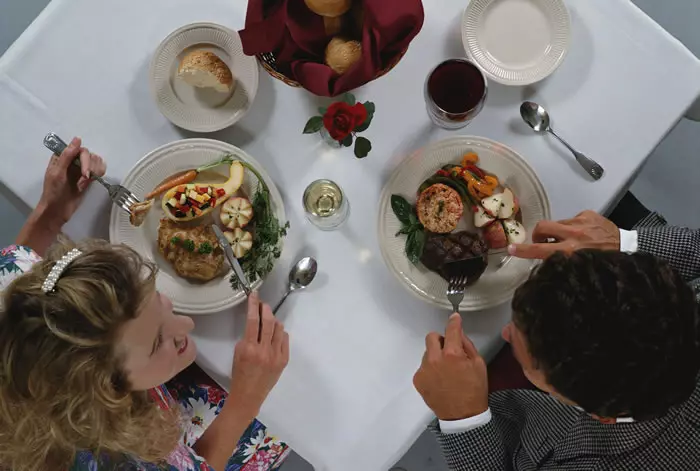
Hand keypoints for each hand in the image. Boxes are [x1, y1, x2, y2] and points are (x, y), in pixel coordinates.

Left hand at [39, 137, 106, 227]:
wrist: (57, 210)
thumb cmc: (53, 192)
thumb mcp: (57, 173)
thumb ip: (67, 155)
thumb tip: (78, 139)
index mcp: (62, 157)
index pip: (80, 149)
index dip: (85, 159)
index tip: (85, 173)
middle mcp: (73, 161)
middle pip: (90, 155)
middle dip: (90, 168)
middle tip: (84, 179)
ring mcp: (81, 169)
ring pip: (97, 162)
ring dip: (94, 172)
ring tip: (85, 182)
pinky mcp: (88, 178)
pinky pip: (99, 170)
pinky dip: (98, 175)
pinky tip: (91, 182)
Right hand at [227, 292, 289, 419]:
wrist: (249, 396)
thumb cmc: (239, 374)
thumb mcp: (237, 354)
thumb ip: (247, 338)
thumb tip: (256, 324)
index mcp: (249, 348)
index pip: (252, 321)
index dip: (253, 305)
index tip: (254, 295)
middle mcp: (264, 350)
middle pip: (268, 322)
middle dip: (265, 309)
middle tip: (262, 304)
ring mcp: (276, 355)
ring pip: (279, 329)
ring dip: (273, 321)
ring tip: (268, 320)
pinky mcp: (284, 360)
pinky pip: (285, 340)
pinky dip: (280, 334)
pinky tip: (275, 335)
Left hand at [413, 313, 487, 420]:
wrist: (462, 415)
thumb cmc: (474, 390)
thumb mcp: (478, 364)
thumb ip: (467, 345)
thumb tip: (459, 334)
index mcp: (452, 355)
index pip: (451, 330)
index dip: (454, 321)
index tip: (454, 317)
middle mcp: (435, 360)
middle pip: (432, 337)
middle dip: (441, 340)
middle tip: (449, 350)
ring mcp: (424, 370)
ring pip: (427, 352)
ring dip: (436, 356)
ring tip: (446, 371)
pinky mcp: (418, 379)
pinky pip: (423, 366)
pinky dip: (430, 369)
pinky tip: (440, 380)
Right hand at [508, 210, 619, 259]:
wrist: (629, 248)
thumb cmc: (603, 263)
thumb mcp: (580, 267)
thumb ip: (563, 260)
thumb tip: (547, 259)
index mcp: (570, 251)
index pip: (539, 249)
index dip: (523, 250)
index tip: (511, 249)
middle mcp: (573, 234)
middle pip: (542, 227)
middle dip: (538, 234)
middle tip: (542, 241)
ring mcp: (581, 222)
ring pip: (557, 223)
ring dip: (558, 231)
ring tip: (570, 239)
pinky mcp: (588, 214)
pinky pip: (572, 218)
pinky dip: (574, 226)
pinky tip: (585, 233)